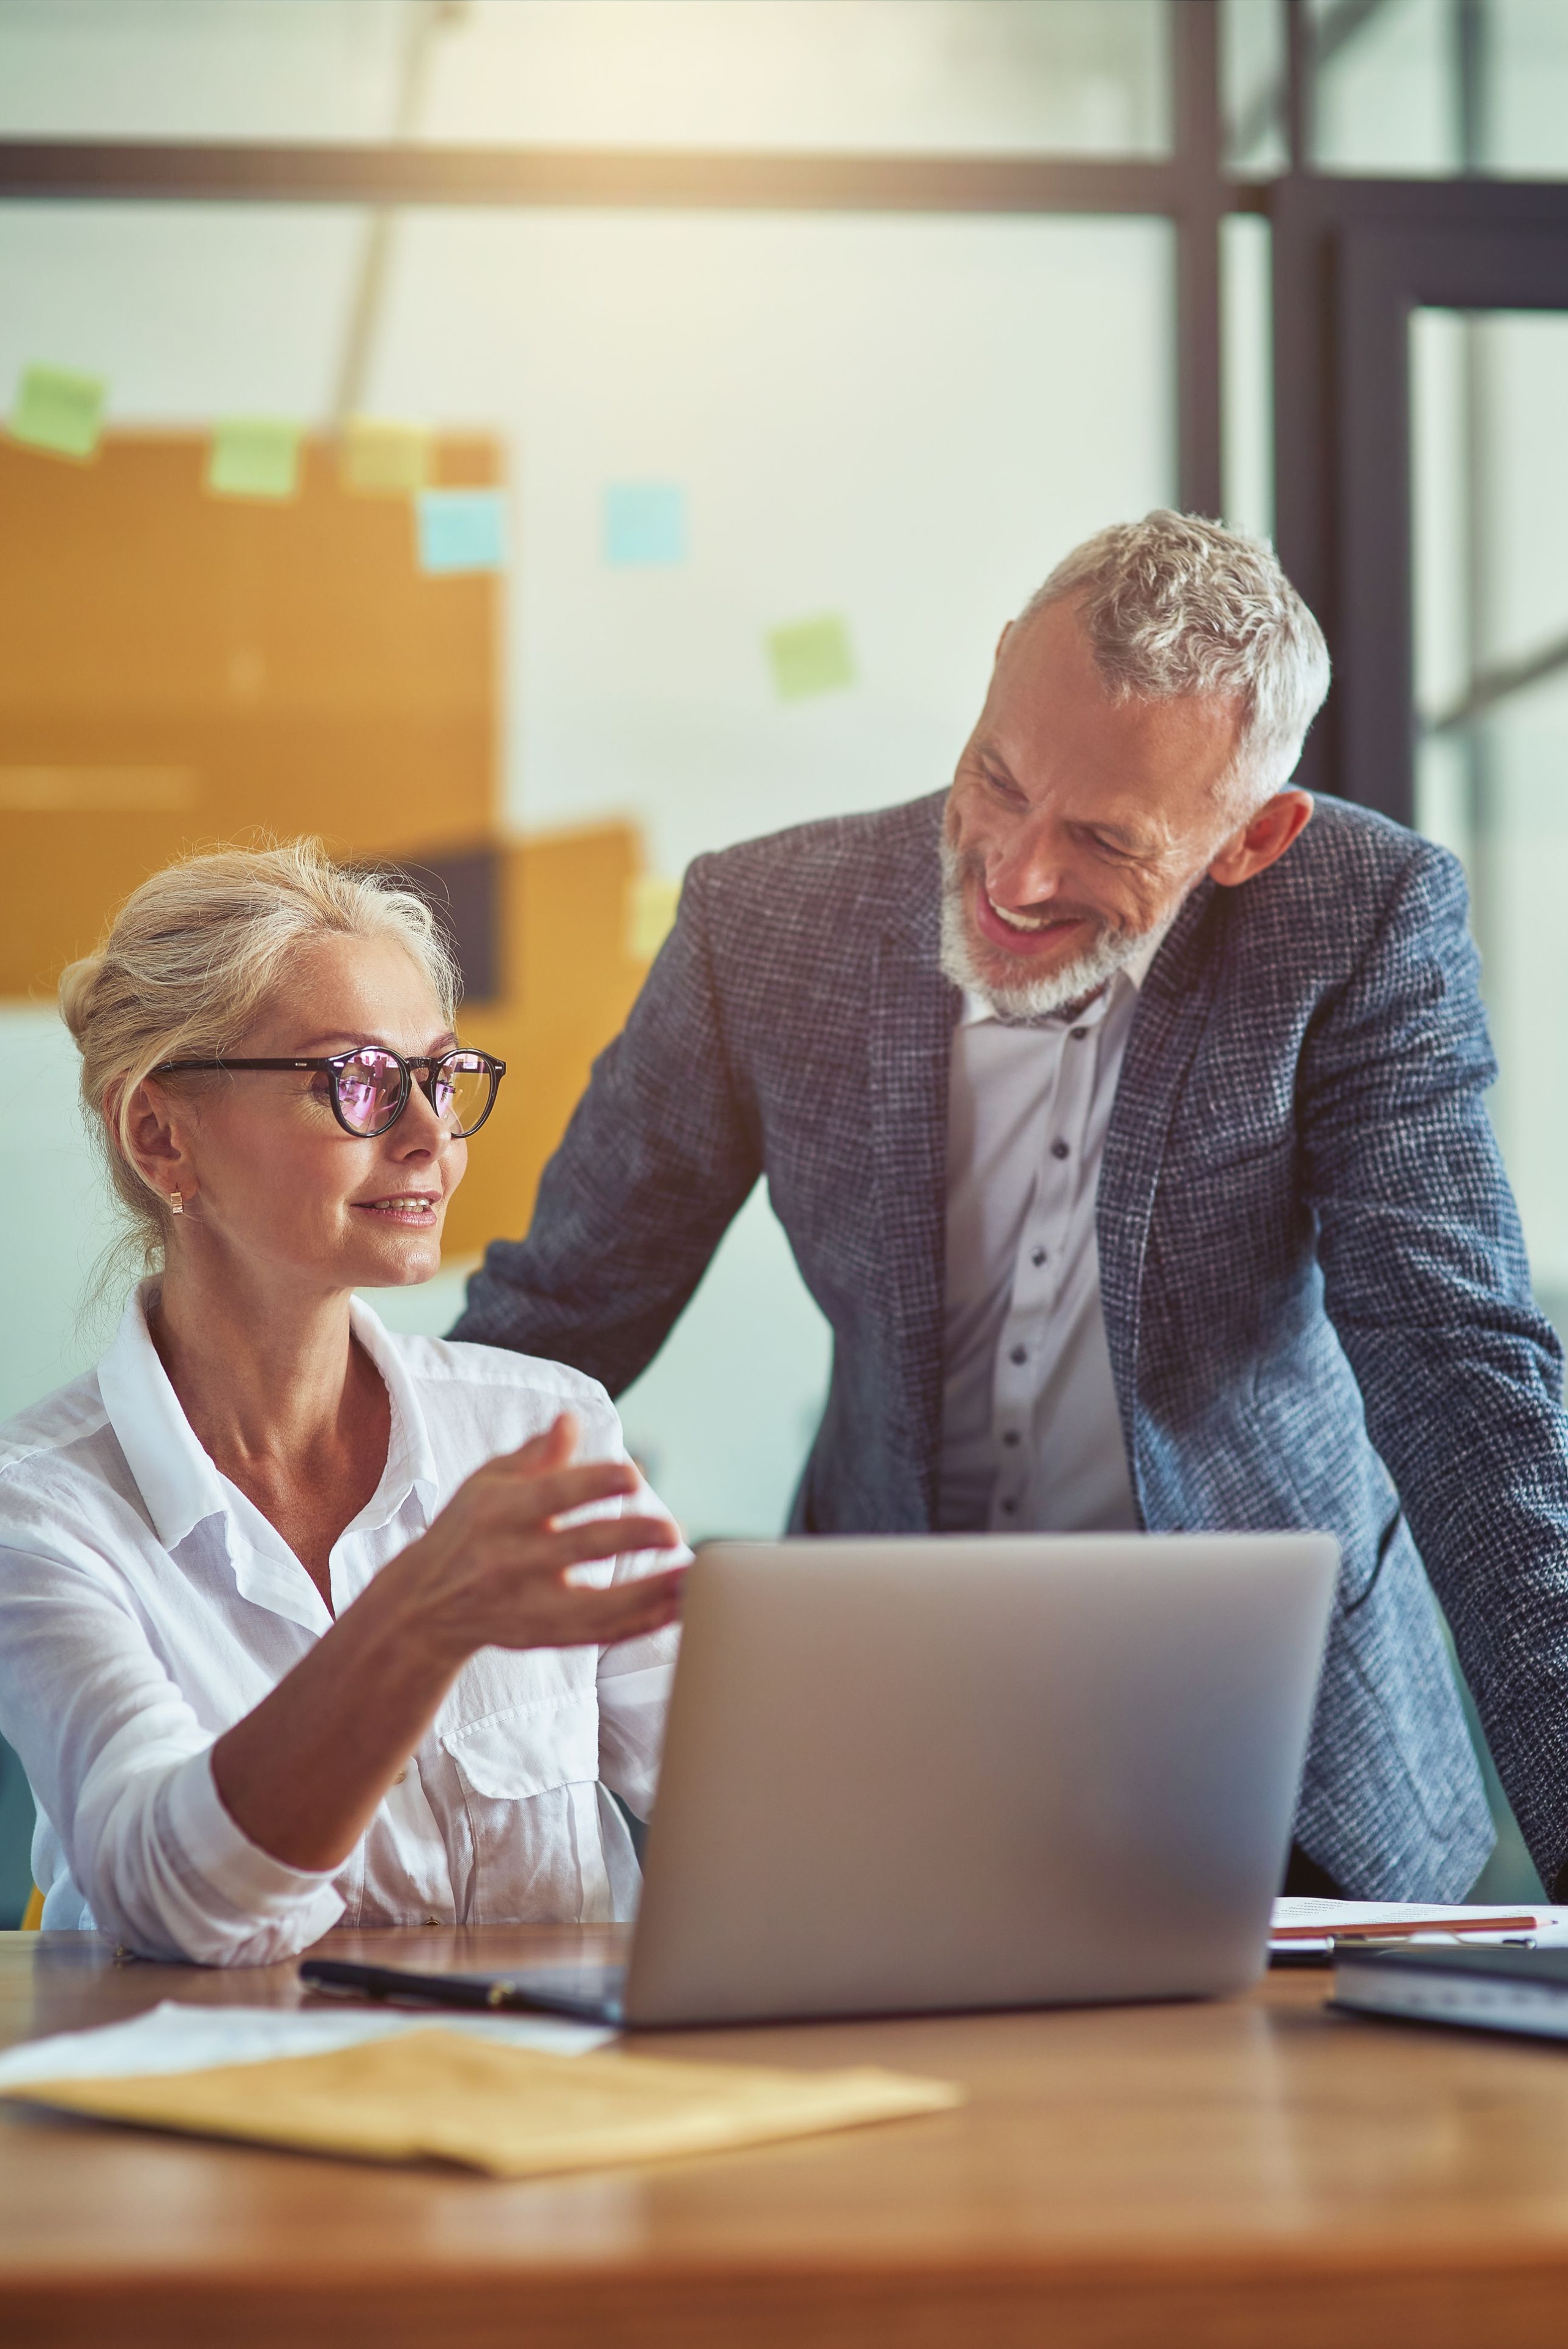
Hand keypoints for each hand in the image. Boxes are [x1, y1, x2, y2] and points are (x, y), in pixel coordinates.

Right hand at [382, 1410, 684, 1663]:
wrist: (425, 1604)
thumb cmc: (469, 1527)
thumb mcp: (487, 1481)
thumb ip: (536, 1454)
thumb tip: (571, 1419)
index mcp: (497, 1511)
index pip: (551, 1494)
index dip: (593, 1483)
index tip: (634, 1474)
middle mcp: (509, 1559)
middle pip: (577, 1548)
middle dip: (629, 1538)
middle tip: (672, 1530)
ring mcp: (526, 1604)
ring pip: (595, 1605)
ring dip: (649, 1594)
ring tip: (691, 1578)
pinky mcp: (542, 1636)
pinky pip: (599, 1635)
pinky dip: (642, 1624)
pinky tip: (680, 1608)